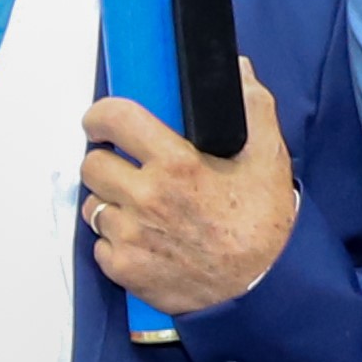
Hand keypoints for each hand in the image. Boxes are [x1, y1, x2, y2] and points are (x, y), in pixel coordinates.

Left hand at [80, 73, 298, 317]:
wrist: (263, 291)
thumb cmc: (264, 226)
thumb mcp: (269, 157)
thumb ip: (253, 106)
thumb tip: (237, 70)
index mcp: (176, 163)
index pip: (115, 120)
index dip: (101, 116)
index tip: (102, 121)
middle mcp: (146, 198)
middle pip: (92, 164)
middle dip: (105, 160)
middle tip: (125, 166)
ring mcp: (132, 236)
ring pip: (93, 205)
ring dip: (109, 201)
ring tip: (136, 205)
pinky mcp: (125, 270)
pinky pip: (100, 245)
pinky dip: (113, 240)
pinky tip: (142, 239)